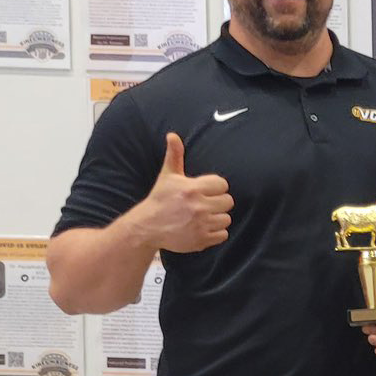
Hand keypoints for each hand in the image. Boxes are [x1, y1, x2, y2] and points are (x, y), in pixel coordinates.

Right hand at [132, 132, 231, 252]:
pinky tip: (203, 228)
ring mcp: (201, 224)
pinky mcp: (202, 240)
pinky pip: (223, 234)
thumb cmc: (160, 199)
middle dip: (218, 202)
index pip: (223, 185)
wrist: (147, 226)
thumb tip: (172, 135)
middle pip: (228, 202)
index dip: (215, 187)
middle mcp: (198, 206)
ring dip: (217, 217)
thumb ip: (174, 155)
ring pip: (227, 219)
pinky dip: (216, 233)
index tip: (205, 190)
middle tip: (204, 204)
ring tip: (202, 216)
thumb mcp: (167, 176)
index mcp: (192, 188)